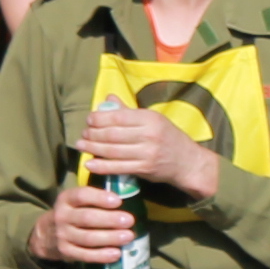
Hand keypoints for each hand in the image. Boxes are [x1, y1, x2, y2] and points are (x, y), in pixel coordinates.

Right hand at [33, 184, 139, 266]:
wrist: (45, 235)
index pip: (82, 195)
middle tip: (129, 220)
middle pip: (87, 218)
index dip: (100, 198)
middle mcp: (62, 216)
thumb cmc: (71, 214)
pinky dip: (101, 256)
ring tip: (128, 236)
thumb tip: (126, 198)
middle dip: (110, 219)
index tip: (118, 201)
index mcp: (66, 199)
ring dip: (110, 238)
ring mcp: (62, 235)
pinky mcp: (66, 252)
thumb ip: (94, 199)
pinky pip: (85, 255)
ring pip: (88, 238)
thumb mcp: (75, 201)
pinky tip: (116, 254)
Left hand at [74, 100, 220, 199]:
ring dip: (93, 149)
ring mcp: (146, 153)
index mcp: (150, 118)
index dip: (100, 118)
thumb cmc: (169, 137)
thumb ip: (129, 111)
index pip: (119, 117)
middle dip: (93, 134)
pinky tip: (89, 164)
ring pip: (113, 151)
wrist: (188, 162)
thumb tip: (108, 98)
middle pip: (113, 134)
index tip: (89, 119)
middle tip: (82, 134)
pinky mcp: (144, 169)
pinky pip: (118, 168)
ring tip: (81, 146)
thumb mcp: (153, 119)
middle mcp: (148, 135)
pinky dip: (102, 166)